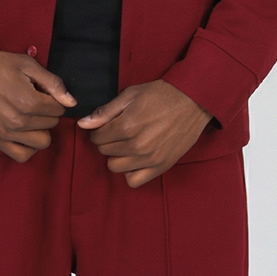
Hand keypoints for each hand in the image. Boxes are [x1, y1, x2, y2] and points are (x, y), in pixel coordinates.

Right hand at [0, 49, 76, 160]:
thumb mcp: (27, 65)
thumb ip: (53, 83)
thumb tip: (71, 102)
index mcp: (29, 102)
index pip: (59, 109)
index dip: (54, 98)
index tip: (42, 91)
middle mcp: (19, 121)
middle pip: (52, 124)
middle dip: (47, 112)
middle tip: (34, 100)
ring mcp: (6, 133)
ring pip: (42, 142)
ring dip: (40, 130)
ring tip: (30, 117)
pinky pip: (22, 156)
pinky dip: (28, 148)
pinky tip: (26, 135)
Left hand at [78, 80, 211, 187]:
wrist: (193, 100)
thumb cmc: (161, 94)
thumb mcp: (130, 95)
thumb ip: (106, 111)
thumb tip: (83, 124)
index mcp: (126, 126)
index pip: (97, 138)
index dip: (98, 131)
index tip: (106, 126)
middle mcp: (136, 146)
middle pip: (105, 152)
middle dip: (107, 142)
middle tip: (118, 133)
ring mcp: (149, 158)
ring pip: (115, 167)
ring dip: (117, 156)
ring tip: (127, 145)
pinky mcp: (161, 166)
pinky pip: (134, 181)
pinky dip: (130, 172)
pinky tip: (135, 159)